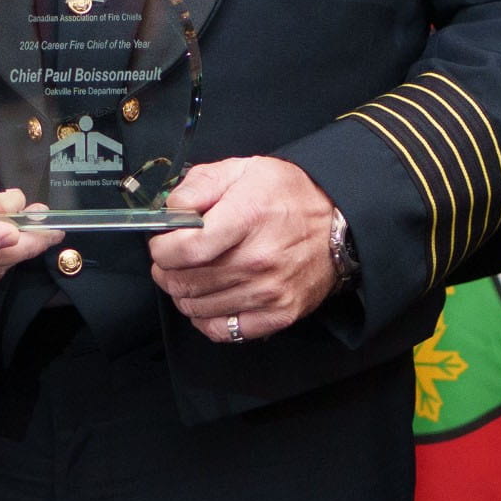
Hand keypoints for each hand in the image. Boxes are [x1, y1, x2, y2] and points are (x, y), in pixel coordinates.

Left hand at [149, 157, 343, 342]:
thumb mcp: (243, 170)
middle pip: (186, 282)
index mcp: (247, 217)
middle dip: (166, 271)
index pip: (185, 249)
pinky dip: (206, 318)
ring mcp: (269, 292)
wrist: (339, 224)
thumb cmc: (288, 196)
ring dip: (183, 294)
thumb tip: (171, 211)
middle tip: (170, 261)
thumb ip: (199, 184)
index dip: (162, 249)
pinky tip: (208, 299)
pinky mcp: (278, 315)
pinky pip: (223, 331)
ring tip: (190, 276)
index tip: (162, 244)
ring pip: (197, 308)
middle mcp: (258, 260)